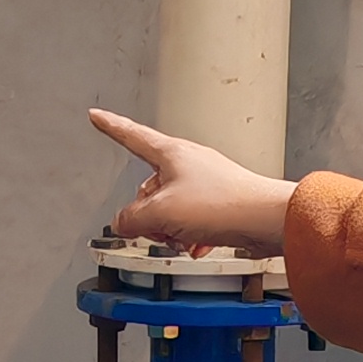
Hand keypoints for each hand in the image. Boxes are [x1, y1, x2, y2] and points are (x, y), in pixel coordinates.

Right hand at [89, 109, 297, 255]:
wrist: (266, 220)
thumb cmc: (223, 204)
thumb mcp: (161, 213)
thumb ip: (131, 219)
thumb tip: (123, 223)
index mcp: (171, 153)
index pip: (132, 136)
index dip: (111, 126)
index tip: (96, 115)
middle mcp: (188, 163)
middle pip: (148, 188)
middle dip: (148, 214)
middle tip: (159, 228)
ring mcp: (205, 183)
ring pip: (169, 208)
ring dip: (170, 229)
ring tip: (184, 238)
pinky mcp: (219, 203)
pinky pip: (191, 221)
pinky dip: (190, 235)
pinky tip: (198, 245)